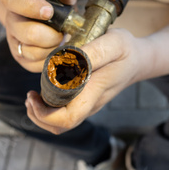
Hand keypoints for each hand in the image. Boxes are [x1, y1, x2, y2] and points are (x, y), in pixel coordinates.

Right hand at [0, 0, 77, 71]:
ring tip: (62, 41)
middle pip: (29, 33)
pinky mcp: (21, 59)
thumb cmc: (51, 7)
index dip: (31, 6)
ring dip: (54, 49)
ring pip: (34, 53)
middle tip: (63, 32)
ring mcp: (14, 42)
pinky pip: (38, 65)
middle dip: (52, 35)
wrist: (44, 23)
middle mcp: (10, 21)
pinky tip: (59, 51)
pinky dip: (53, 60)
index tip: (49, 11)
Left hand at [25, 28, 144, 133]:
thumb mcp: (114, 43)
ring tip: (33, 96)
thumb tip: (68, 62)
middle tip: (30, 95)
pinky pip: (63, 114)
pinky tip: (43, 92)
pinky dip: (48, 108)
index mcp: (94, 92)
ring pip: (60, 124)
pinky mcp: (85, 102)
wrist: (138, 60)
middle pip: (60, 126)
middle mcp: (90, 104)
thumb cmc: (125, 50)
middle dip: (38, 116)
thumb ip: (93, 53)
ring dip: (41, 114)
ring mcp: (87, 105)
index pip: (68, 118)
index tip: (34, 95)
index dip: (45, 114)